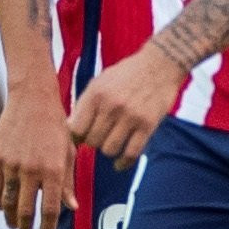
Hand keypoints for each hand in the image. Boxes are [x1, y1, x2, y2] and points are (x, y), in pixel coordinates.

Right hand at [0, 86, 75, 228]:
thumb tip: (72, 208)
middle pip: (26, 211)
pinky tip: (1, 206)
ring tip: (14, 225)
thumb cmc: (55, 125)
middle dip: (26, 228)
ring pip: (8, 201)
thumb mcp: (67, 152)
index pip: (51, 211)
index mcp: (54, 171)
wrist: (32, 98)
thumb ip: (67, 182)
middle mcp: (32, 170)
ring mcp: (13, 164)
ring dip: (10, 217)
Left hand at [67, 44, 184, 171]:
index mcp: (96, 94)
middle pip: (92, 141)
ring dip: (108, 150)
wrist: (159, 65)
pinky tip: (119, 163)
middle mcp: (111, 106)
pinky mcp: (148, 126)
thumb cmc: (125, 74)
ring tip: (110, 142)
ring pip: (109, 150)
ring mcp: (131, 117)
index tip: (78, 138)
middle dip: (92, 142)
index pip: (76, 128)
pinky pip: (132, 153)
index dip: (75, 136)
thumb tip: (70, 130)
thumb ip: (84, 105)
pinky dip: (123, 162)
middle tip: (98, 137)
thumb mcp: (99, 83)